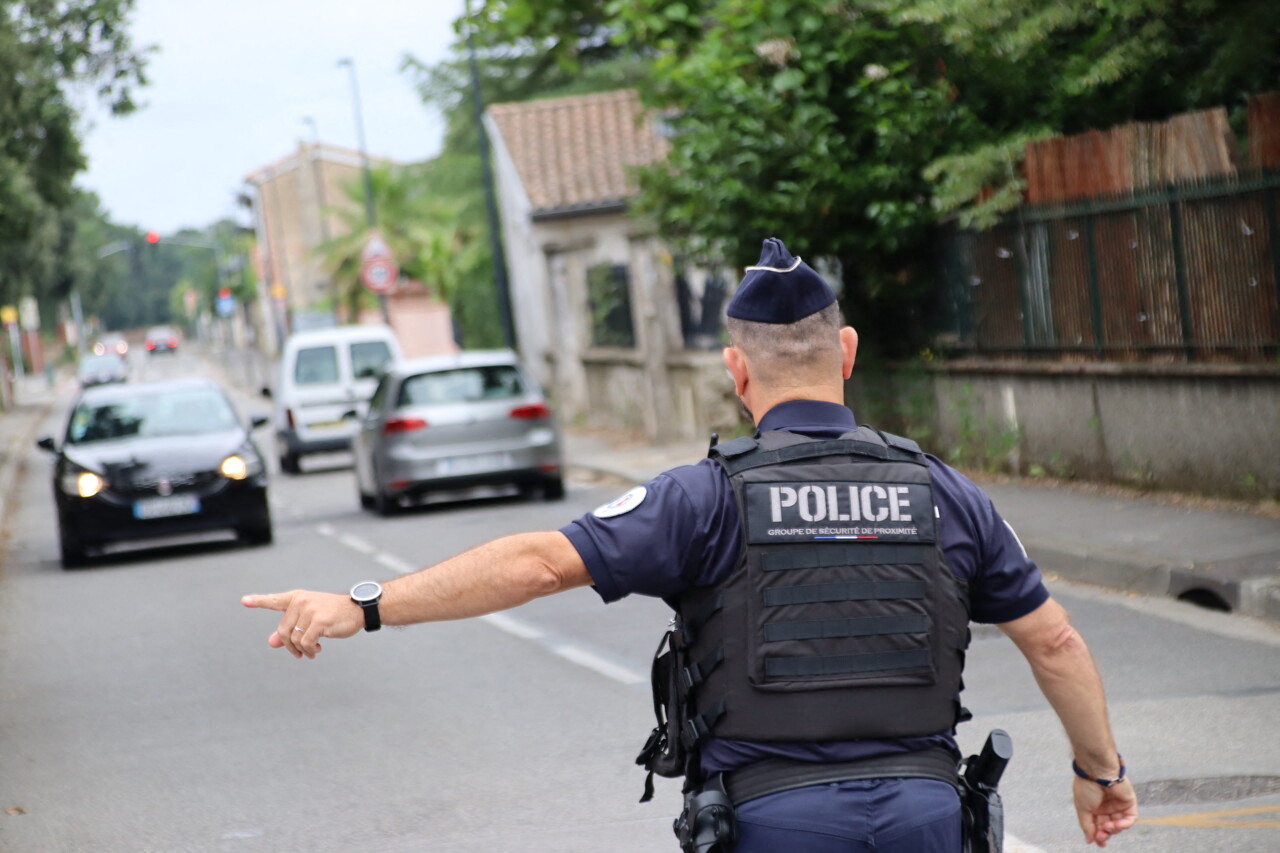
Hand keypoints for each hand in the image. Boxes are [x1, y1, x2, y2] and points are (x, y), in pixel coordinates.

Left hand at [241, 590, 363, 659]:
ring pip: (294, 639)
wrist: (357, 610)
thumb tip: (272, 642)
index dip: (258, 601)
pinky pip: (306, 643)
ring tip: (313, 651)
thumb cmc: (333, 614)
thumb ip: (289, 630)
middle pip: (284, 631)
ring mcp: (310, 609)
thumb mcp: (310, 620)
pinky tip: (317, 650)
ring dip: (302, 650)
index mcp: (297, 598)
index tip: (244, 600)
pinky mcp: (319, 620)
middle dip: (291, 646)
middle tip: (300, 652)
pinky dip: (310, 650)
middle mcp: (301, 601)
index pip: (275, 600)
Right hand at [1073, 776, 1137, 846]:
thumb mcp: (1082, 808)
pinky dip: (1125, 824)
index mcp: (1094, 807)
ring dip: (1114, 829)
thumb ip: (1086, 825)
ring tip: (1107, 826)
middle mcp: (1106, 807)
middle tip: (1101, 837)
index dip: (1098, 835)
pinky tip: (1117, 824)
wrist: (1097, 771)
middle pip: (1109, 827)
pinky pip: (1130, 818)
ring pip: (1119, 825)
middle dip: (1105, 833)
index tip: (1097, 842)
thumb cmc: (1086, 786)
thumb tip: (1089, 840)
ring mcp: (1118, 805)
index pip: (1097, 825)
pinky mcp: (1128, 802)